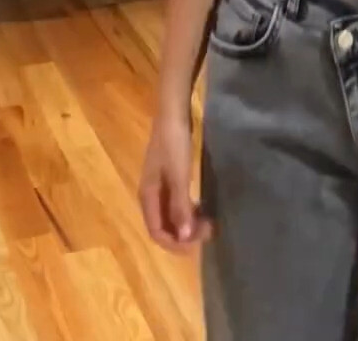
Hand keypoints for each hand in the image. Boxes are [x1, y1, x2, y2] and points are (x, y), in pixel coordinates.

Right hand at [138, 116, 212, 253]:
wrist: (173, 113)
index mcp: (147, 196)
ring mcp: (159, 186)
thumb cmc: (174, 144)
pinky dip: (188, 211)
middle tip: (209, 230)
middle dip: (184, 235)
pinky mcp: (169, 177)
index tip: (198, 244)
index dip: (176, 244)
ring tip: (209, 222)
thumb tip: (184, 238)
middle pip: (164, 226)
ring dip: (187, 224)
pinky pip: (176, 203)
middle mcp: (150, 195)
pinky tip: (201, 209)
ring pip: (171, 215)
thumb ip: (180, 206)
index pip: (157, 232)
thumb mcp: (179, 175)